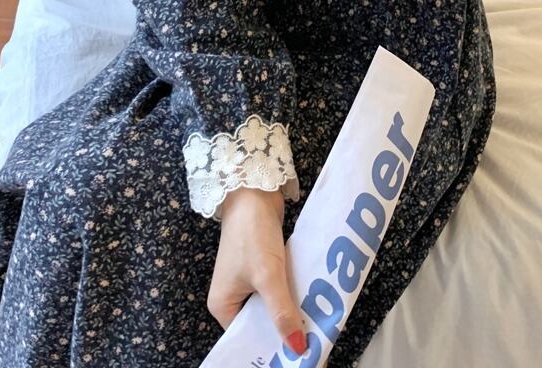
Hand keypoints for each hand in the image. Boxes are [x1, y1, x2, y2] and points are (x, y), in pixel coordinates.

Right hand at [208, 186, 307, 356]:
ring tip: (317, 325)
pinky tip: (312, 300)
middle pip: (263, 324)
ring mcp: (250, 280)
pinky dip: (294, 293)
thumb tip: (298, 348)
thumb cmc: (251, 233)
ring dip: (293, 311)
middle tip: (313, 342)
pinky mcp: (264, 266)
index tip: (299, 358)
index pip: (248, 338)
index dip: (271, 349)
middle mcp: (234, 296)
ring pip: (274, 306)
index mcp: (223, 305)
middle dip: (286, 331)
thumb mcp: (267, 276)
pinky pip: (280, 289)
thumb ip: (282, 311)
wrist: (254, 191)